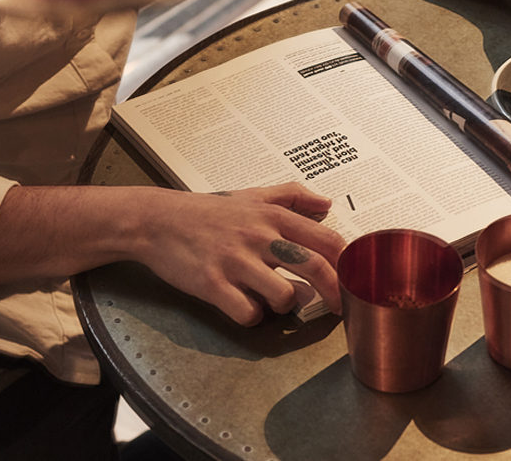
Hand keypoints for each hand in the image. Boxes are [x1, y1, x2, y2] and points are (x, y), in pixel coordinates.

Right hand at [135, 183, 345, 325]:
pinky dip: (252, 316)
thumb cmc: (206, 210)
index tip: (353, 279)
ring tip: (276, 300)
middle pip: (315, 267)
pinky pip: (248, 312)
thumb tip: (326, 202)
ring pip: (284, 296)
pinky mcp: (213, 284)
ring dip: (287, 305)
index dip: (347, 264)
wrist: (157, 220)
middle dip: (335, 293)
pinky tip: (245, 306)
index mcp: (273, 216)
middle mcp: (259, 237)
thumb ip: (291, 195)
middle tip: (340, 308)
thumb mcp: (252, 194)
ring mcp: (236, 262)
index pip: (326, 239)